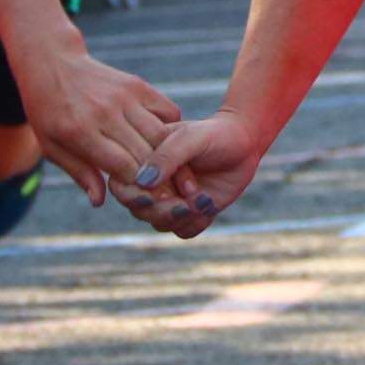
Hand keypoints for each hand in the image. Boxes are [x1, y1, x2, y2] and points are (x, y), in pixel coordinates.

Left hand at [10, 39, 182, 205]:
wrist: (52, 63)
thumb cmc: (49, 112)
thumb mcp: (53, 147)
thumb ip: (79, 173)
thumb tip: (100, 202)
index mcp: (80, 132)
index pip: (122, 167)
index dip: (139, 187)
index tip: (147, 198)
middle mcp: (105, 113)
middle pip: (145, 155)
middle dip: (159, 178)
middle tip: (169, 192)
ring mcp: (124, 97)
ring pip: (161, 136)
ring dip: (168, 157)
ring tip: (170, 172)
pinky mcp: (137, 85)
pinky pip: (168, 112)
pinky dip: (173, 130)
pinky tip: (166, 142)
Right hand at [117, 110, 272, 236]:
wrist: (243, 143)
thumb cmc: (213, 134)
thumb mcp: (189, 138)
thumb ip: (166, 157)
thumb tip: (143, 182)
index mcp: (141, 163)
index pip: (121, 187)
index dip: (135, 196)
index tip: (159, 193)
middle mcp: (152, 185)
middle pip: (140, 211)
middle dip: (162, 210)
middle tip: (186, 202)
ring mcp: (170, 201)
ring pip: (160, 224)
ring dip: (181, 217)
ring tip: (203, 198)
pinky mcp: (190, 214)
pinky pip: (183, 231)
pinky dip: (196, 223)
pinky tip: (209, 205)